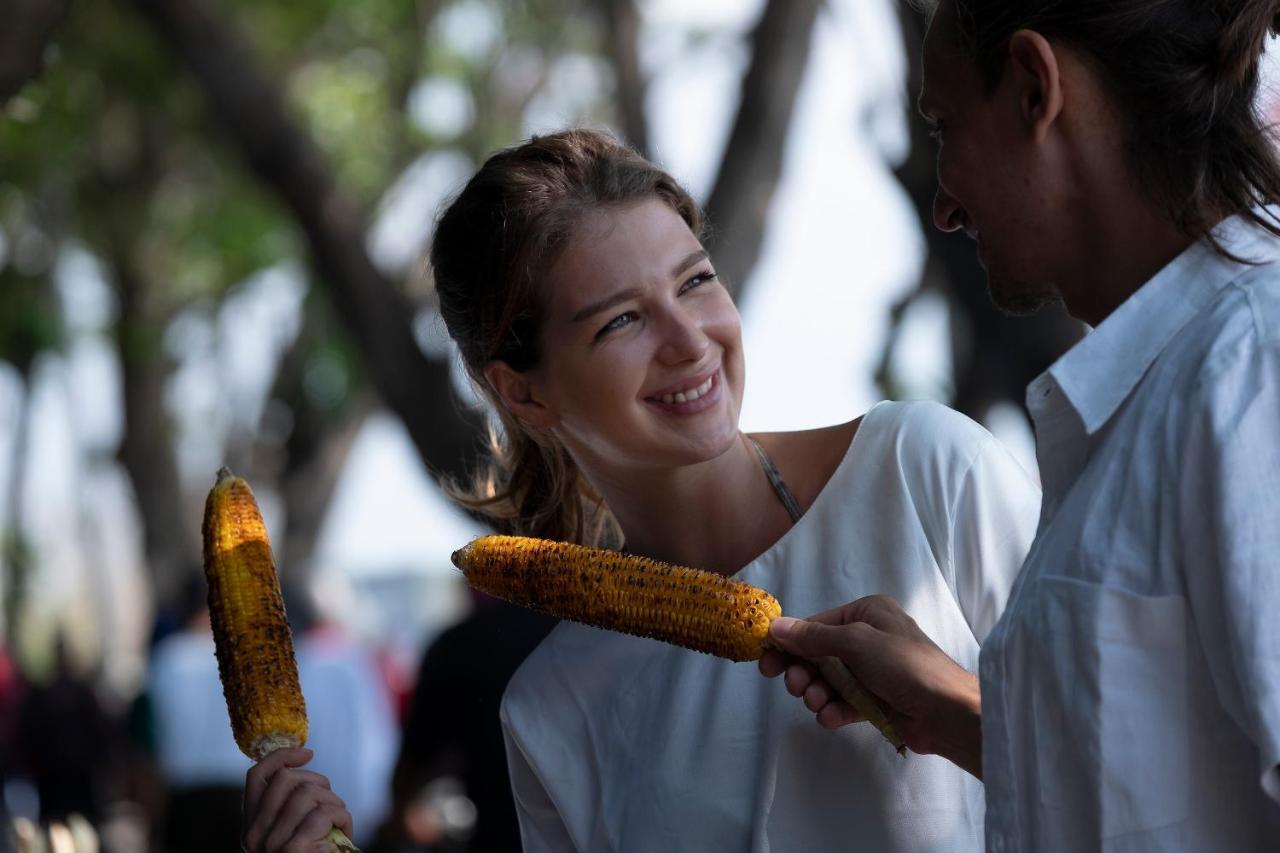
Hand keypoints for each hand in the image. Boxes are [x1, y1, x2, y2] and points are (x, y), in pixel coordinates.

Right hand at [242, 747, 354, 851]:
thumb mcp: (294, 828)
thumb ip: (289, 803)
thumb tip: (300, 757)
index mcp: (251, 829)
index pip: (256, 777)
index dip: (282, 756)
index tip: (308, 752)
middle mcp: (254, 837)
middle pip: (286, 779)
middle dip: (318, 782)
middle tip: (331, 803)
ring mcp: (272, 844)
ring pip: (308, 793)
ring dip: (334, 802)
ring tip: (339, 822)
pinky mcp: (294, 850)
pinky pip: (326, 812)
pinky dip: (343, 817)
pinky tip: (344, 831)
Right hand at [758, 595, 983, 777]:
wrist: (948, 712)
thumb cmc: (904, 665)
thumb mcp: (856, 642)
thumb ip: (813, 637)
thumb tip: (774, 627)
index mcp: (867, 613)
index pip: (816, 626)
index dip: (789, 644)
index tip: (766, 664)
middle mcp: (868, 638)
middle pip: (818, 655)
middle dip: (804, 672)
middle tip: (795, 687)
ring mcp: (872, 671)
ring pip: (828, 681)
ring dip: (817, 693)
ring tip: (818, 704)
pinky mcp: (876, 700)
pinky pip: (844, 702)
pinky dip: (834, 710)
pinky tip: (831, 717)